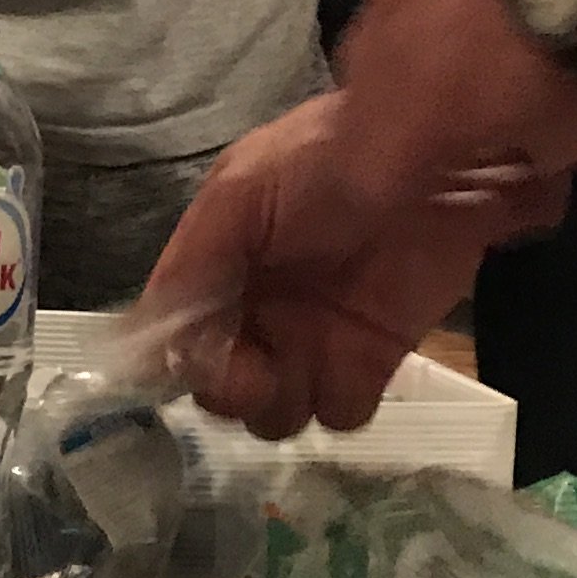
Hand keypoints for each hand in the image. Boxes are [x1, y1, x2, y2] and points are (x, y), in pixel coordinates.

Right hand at [147, 97, 536, 439]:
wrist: (438, 165)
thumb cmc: (329, 162)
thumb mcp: (243, 192)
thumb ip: (193, 264)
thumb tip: (138, 347)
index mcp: (215, 267)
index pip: (171, 338)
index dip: (180, 361)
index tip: (205, 358)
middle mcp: (254, 312)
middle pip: (215, 390)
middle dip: (230, 389)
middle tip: (261, 368)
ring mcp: (310, 341)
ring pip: (272, 415)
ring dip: (282, 402)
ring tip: (309, 361)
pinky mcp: (369, 362)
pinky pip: (338, 414)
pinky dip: (341, 400)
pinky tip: (355, 363)